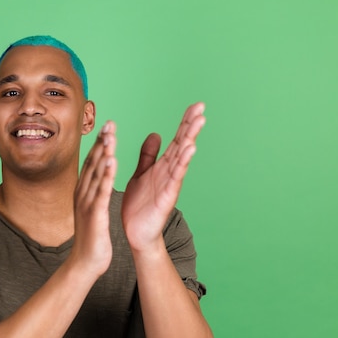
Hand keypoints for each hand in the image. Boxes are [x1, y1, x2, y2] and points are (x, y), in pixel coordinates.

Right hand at [70, 121, 117, 276]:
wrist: (85, 262)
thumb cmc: (92, 235)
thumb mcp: (92, 208)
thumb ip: (94, 190)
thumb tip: (97, 176)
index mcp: (84, 191)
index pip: (92, 163)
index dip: (99, 144)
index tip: (107, 127)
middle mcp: (82, 193)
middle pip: (93, 163)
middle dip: (101, 142)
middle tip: (109, 123)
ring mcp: (87, 203)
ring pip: (96, 174)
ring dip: (103, 153)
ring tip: (111, 135)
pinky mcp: (95, 214)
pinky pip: (101, 192)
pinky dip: (106, 175)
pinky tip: (112, 161)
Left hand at [122, 102, 205, 250]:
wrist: (136, 232)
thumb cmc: (140, 205)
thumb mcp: (141, 174)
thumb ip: (148, 155)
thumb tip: (156, 133)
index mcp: (162, 165)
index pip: (176, 139)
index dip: (185, 122)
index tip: (195, 105)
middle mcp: (169, 171)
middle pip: (183, 144)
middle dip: (191, 126)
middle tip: (201, 107)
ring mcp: (171, 183)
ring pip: (182, 157)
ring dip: (190, 139)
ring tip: (199, 122)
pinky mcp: (168, 196)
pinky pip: (176, 176)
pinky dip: (183, 162)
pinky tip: (190, 149)